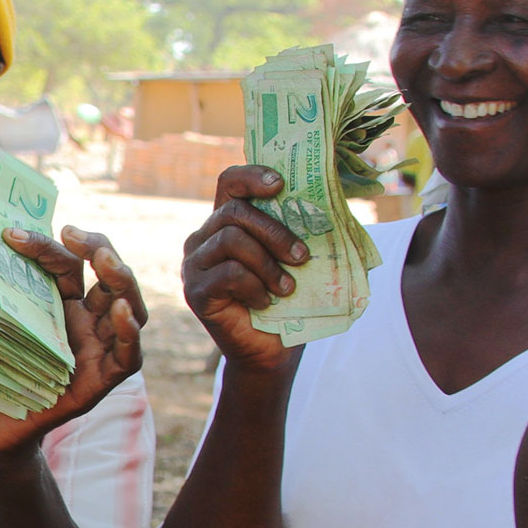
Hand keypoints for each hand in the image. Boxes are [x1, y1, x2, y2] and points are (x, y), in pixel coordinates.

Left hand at [0, 226, 147, 456]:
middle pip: (107, 277)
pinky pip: (127, 356)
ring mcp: (97, 350)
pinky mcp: (101, 382)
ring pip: (127, 309)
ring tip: (107, 262)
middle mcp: (86, 322)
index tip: (15, 233)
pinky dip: (129, 333)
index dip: (47, 246)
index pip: (67, 266)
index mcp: (61, 304)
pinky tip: (122, 312)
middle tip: (73, 234)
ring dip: (121, 282)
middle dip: (98, 249)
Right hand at [181, 165, 308, 369]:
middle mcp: (203, 239)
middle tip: (302, 256)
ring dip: (267, 263)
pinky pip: (228, 273)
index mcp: (226, 223)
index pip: (229, 182)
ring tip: (286, 287)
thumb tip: (333, 206)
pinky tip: (264, 302)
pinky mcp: (195, 291)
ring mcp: (194, 265)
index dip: (252, 175)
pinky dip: (254, 286)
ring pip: (231, 240)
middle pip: (234, 211)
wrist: (270, 352)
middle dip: (274, 231)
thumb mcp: (295, 260)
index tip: (280, 183)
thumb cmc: (286, 303)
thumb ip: (300, 231)